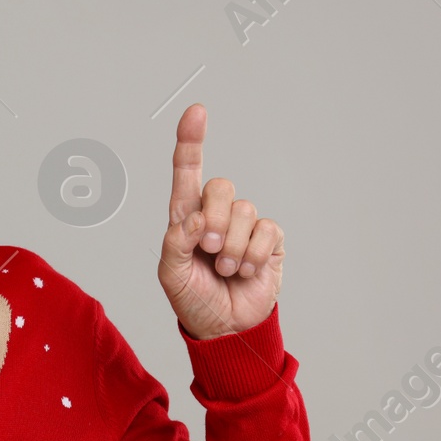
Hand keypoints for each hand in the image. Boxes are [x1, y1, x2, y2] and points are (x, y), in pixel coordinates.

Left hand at [157, 104, 283, 339]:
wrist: (225, 329)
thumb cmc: (193, 299)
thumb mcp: (171, 274)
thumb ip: (175, 242)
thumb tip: (196, 219)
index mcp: (186, 215)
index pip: (187, 170)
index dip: (191, 139)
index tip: (196, 111)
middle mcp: (216, 213)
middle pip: (221, 187)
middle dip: (215, 221)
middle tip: (209, 251)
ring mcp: (244, 226)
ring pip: (245, 211)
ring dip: (234, 248)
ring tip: (227, 270)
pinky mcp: (269, 241)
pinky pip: (267, 231)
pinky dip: (254, 255)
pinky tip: (247, 271)